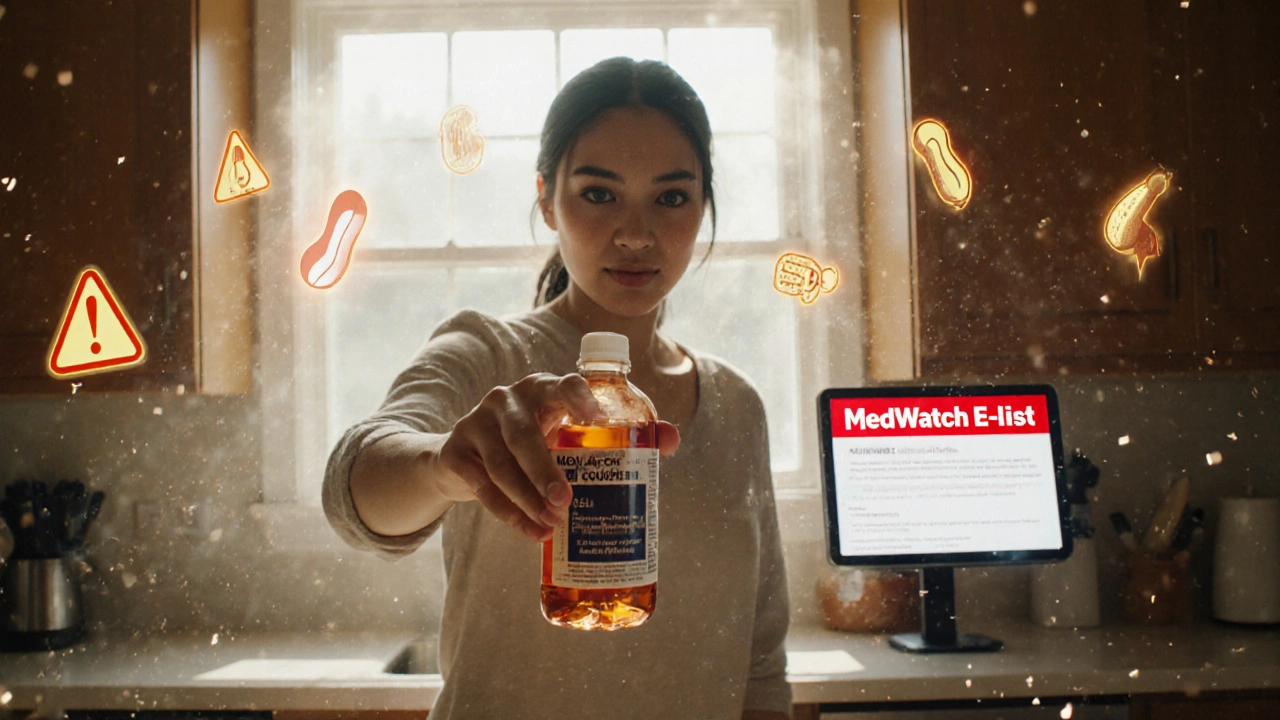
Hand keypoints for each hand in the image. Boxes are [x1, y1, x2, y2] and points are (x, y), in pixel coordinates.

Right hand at [431, 372, 679, 541]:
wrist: (463, 459)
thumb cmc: (534, 442)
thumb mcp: (566, 434)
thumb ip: (618, 435)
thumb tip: (672, 439)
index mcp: (543, 389)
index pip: (562, 384)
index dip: (579, 397)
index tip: (598, 419)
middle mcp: (508, 399)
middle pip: (525, 433)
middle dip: (545, 469)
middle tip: (567, 501)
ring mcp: (477, 423)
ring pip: (502, 464)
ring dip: (527, 498)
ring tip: (551, 526)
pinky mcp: (456, 452)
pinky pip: (482, 486)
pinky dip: (507, 512)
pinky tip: (529, 531)